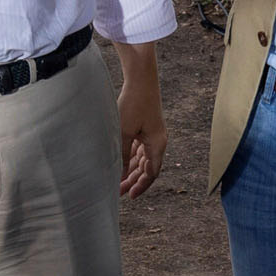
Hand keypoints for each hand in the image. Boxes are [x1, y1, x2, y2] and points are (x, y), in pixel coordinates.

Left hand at [112, 49, 165, 197]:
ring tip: (118, 180)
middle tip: (119, 192)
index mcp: (157, 144)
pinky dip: (132, 158)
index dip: (141, 186)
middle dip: (134, 180)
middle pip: (148, 167)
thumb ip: (120, 156)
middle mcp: (158, 140)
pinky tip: (121, 162)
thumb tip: (117, 177)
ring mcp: (152, 133)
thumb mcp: (124, 132)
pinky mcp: (146, 126)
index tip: (129, 196)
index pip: (151, 173)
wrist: (140, 79)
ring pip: (143, 159)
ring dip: (132, 170)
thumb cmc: (133, 104)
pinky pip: (140, 148)